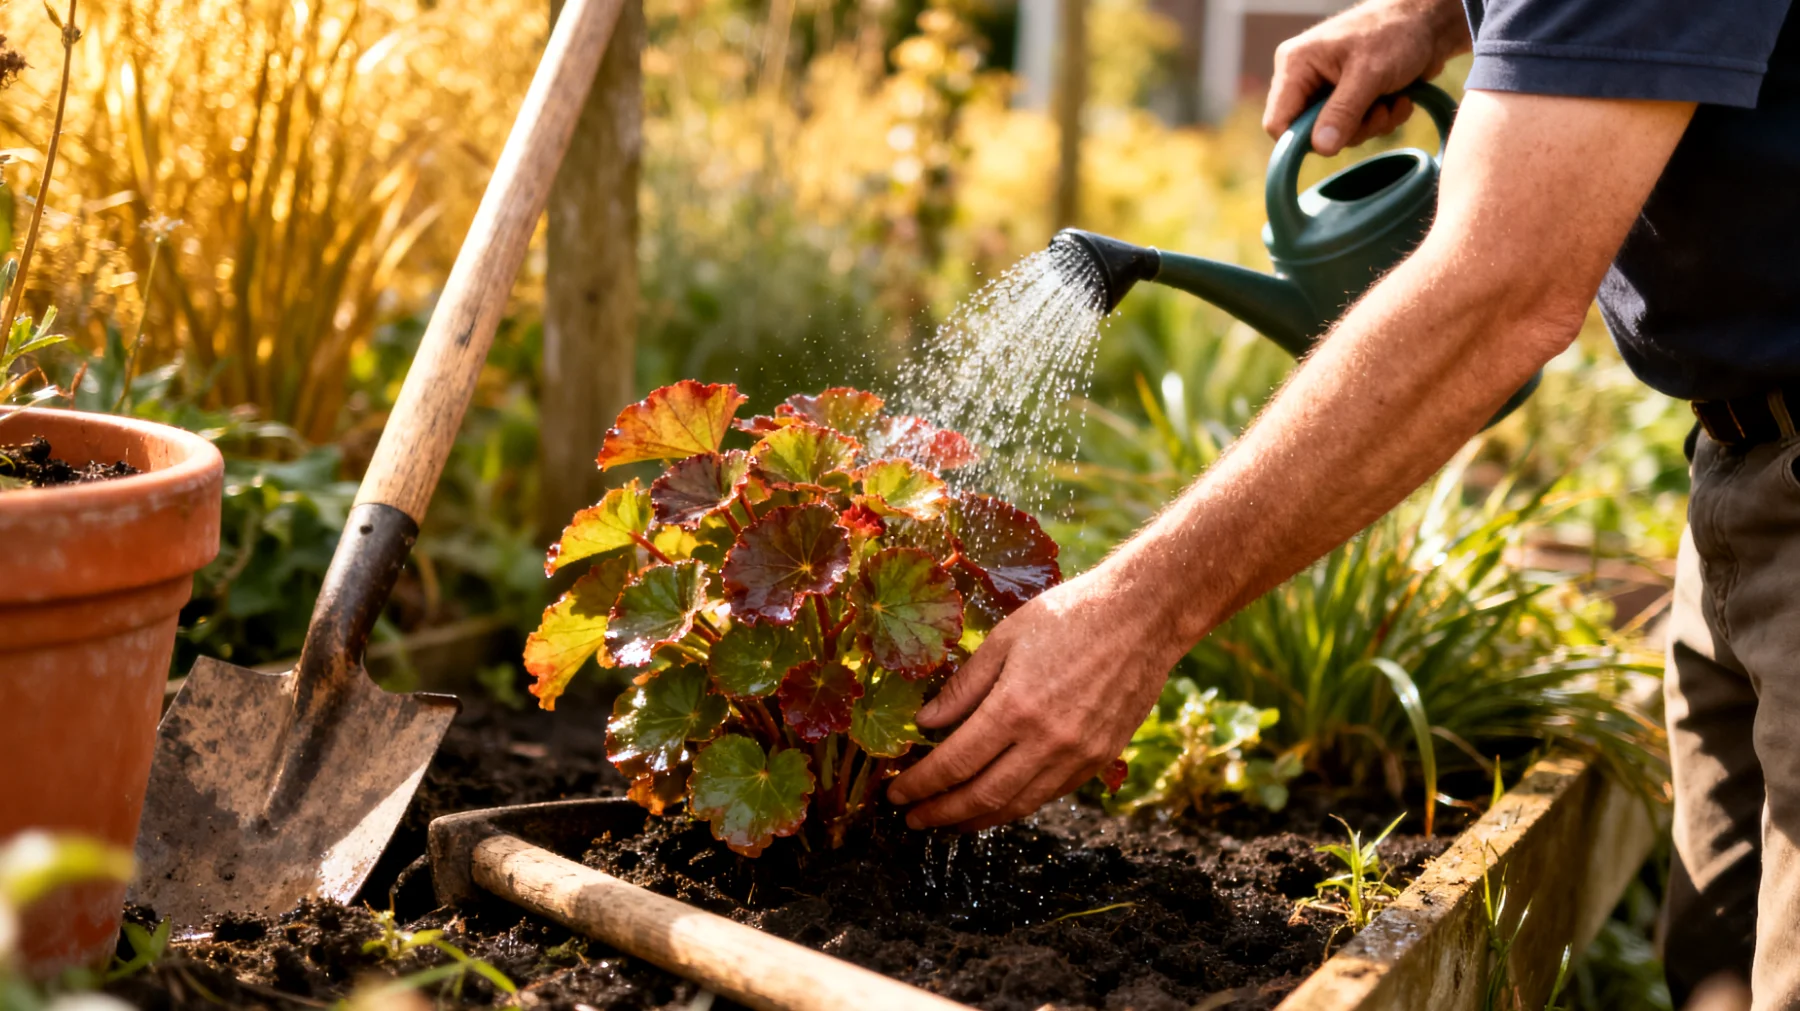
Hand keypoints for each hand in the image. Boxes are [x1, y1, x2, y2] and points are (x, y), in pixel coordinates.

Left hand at [885, 564, 1186, 830]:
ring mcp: (1078, 756)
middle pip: (982, 796)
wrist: (1145, 615)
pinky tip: (996, 802)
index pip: (954, 763)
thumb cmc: (1070, 614)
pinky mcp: (1100, 759)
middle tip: (913, 820)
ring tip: (948, 822)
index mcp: (1015, 707)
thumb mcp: (1006, 637)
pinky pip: (1050, 795)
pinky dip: (1016, 806)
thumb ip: (964, 686)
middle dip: (940, 813)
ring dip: (977, 819)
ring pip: (1018, 806)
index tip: (896, 794)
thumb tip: (926, 723)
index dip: (921, 785)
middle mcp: (1047, 741)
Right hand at [1262, 0, 1470, 155]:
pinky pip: (1356, 127)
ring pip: (1336, 133)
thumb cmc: (1396, 34)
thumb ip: (1343, 112)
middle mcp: (1304, 77)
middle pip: (1309, 132)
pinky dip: (1381, 119)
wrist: (1431, 21)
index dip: (1301, 140)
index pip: (1278, 122)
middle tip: (1379, 112)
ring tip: (1394, 101)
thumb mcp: (1369, 74)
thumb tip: (1320, 149)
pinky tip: (1399, 99)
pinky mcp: (1348, 96)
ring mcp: (1326, 88)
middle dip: (1350, 130)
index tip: (1337, 140)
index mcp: (1295, 65)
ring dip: (1371, 125)